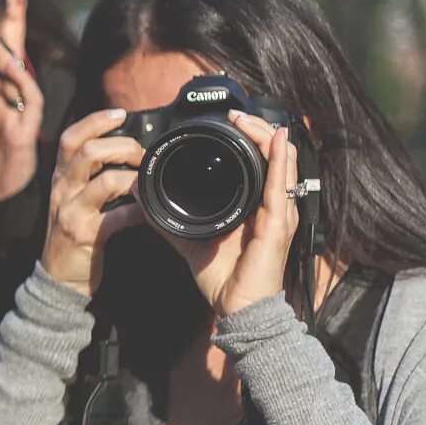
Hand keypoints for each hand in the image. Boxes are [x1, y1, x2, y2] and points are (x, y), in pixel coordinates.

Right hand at [40, 109, 146, 295]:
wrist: (59, 277)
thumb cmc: (75, 234)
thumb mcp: (74, 199)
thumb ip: (91, 176)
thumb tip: (127, 152)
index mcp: (60, 178)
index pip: (70, 138)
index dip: (95, 121)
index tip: (120, 113)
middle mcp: (61, 190)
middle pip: (88, 151)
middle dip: (122, 146)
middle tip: (142, 154)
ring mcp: (70, 212)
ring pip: (104, 180)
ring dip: (133, 176)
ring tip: (146, 180)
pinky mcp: (84, 234)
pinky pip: (117, 215)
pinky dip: (139, 211)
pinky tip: (148, 211)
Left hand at [168, 112, 301, 317]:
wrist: (236, 308)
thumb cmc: (222, 277)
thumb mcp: (190, 239)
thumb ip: (168, 218)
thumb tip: (143, 199)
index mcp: (254, 206)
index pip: (259, 164)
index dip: (250, 140)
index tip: (230, 121)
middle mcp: (271, 206)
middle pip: (274, 157)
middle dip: (258, 131)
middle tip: (237, 115)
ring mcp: (278, 214)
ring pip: (282, 164)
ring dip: (268, 138)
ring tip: (251, 120)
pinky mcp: (278, 226)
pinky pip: (280, 187)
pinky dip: (280, 161)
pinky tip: (278, 141)